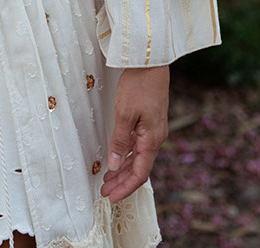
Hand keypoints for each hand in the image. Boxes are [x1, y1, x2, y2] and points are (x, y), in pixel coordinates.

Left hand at [100, 66, 168, 203]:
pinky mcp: (150, 121)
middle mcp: (156, 138)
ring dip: (123, 169)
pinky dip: (127, 155)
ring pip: (138, 157)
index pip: (139, 174)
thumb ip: (119, 141)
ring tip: (107, 179)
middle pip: (138, 168)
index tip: (111, 198)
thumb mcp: (124, 113)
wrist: (151, 62)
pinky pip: (139, 145)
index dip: (125, 188)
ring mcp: (154, 130)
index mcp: (152, 140)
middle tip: (104, 191)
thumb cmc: (139, 85)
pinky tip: (117, 158)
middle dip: (122, 182)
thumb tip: (113, 165)